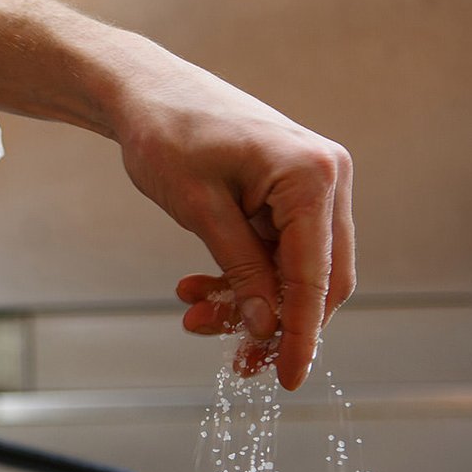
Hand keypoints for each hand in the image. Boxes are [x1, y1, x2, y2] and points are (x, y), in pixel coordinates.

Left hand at [119, 62, 354, 389]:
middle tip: (233, 360)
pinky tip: (200, 291)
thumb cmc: (166, 137)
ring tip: (194, 316)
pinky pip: (279, 250)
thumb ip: (240, 270)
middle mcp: (327, 178)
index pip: (316, 277)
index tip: (287, 380)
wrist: (144, 91)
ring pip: (296, 269)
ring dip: (251, 301)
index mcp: (312, 177)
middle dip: (274, 323)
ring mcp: (313, 183)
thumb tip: (267, 327)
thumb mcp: (198, 211)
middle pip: (319, 279)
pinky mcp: (291, 191)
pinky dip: (245, 276)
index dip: (302, 335)